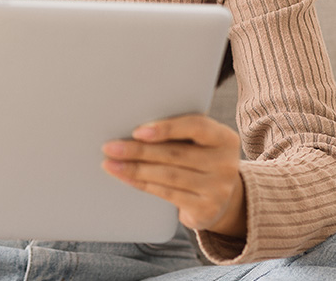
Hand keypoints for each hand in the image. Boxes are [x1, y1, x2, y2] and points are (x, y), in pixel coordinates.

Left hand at [101, 114, 246, 236]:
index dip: (166, 128)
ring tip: (110, 164)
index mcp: (224, 138)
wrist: (222, 198)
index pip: (196, 127)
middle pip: (176, 154)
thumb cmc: (199, 159)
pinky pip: (167, 194)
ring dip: (134, 169)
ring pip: (168, 175)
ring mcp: (218, 189)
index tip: (138, 131)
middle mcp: (226, 164)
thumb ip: (177, 132)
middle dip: (138, 150)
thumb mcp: (198, 142)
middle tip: (110, 147)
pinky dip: (142, 184)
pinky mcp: (206, 209)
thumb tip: (132, 128)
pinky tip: (125, 177)